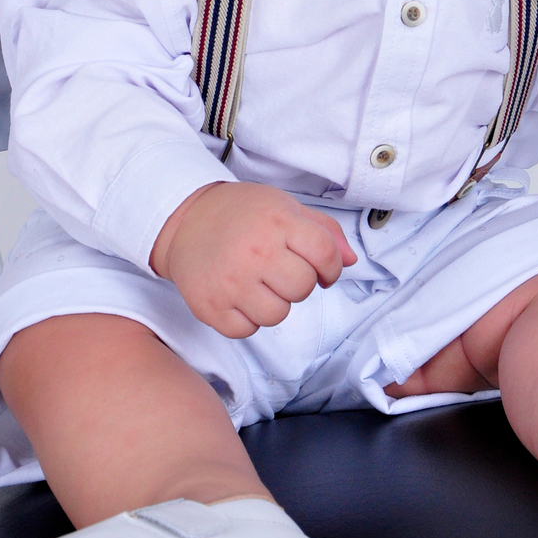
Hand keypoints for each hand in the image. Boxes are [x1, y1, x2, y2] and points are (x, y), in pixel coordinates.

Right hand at [150, 182, 357, 337]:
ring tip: (259, 283)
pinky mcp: (209, 306)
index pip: (326, 255)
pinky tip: (239, 295)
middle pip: (303, 288)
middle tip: (280, 270)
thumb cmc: (242, 214)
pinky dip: (247, 318)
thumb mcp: (286, 207)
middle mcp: (255, 251)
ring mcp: (230, 281)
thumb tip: (351, 261)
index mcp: (279, 222)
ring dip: (275, 303)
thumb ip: (325, 231)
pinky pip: (246, 330)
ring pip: (277, 314)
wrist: (186, 219)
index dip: (331, 267)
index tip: (321, 268)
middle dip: (299, 283)